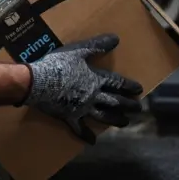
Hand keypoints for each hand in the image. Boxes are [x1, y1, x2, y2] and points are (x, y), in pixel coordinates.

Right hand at [20, 34, 142, 144]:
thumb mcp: (79, 50)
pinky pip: (79, 128)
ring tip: (126, 123)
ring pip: (103, 116)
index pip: (116, 83)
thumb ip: (97, 45)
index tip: (139, 90)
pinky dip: (86, 135)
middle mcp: (93, 96)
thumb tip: (116, 38)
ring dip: (115, 119)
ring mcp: (82, 108)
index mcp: (95, 79)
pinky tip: (93, 141)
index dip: (128, 85)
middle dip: (128, 105)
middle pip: (114, 101)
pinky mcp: (69, 117)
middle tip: (139, 109)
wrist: (39, 82)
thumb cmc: (58, 64)